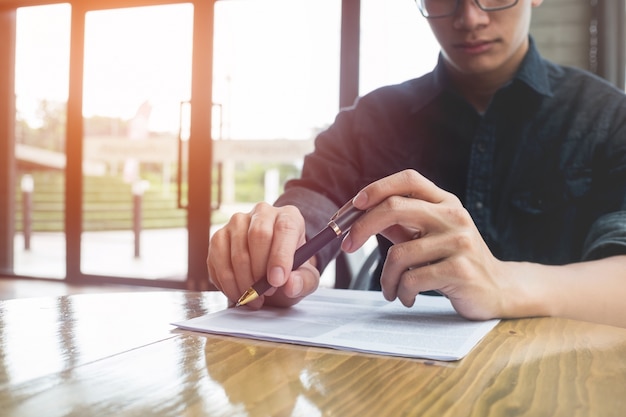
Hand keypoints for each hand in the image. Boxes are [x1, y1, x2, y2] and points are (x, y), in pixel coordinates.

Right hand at [207, 202, 320, 307]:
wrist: (270, 269)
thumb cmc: (290, 269)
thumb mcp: (305, 278)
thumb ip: (304, 281)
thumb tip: (291, 285)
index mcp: (289, 217)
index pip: (285, 228)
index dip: (280, 256)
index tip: (277, 281)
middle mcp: (262, 213)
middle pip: (258, 235)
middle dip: (260, 270)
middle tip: (267, 292)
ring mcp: (237, 223)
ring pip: (237, 252)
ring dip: (244, 282)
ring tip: (255, 297)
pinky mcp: (218, 237)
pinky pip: (218, 261)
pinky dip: (227, 283)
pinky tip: (239, 292)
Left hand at [342, 169, 509, 319]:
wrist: (498, 289)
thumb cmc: (455, 261)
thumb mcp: (429, 236)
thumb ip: (399, 223)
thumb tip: (358, 215)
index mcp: (445, 202)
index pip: (408, 179)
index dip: (377, 188)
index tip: (354, 206)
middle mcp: (453, 216)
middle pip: (394, 208)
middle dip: (361, 227)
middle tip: (347, 246)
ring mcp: (459, 242)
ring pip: (398, 254)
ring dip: (386, 278)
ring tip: (391, 289)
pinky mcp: (460, 270)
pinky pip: (412, 279)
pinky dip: (401, 292)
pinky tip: (406, 297)